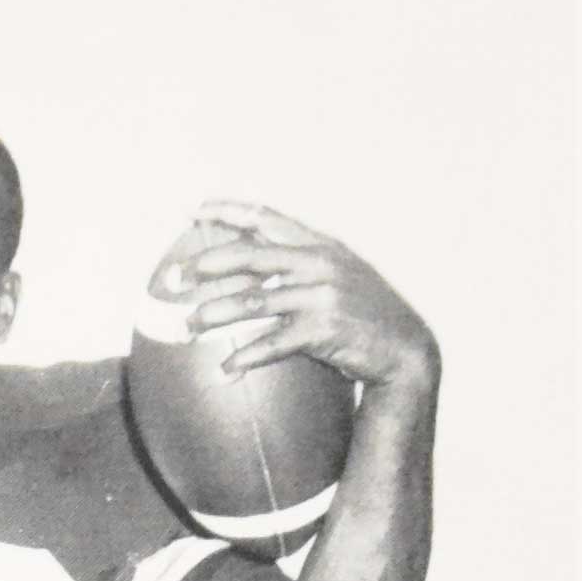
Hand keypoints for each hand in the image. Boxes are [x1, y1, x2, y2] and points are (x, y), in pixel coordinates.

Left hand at [174, 203, 440, 395]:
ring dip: (214, 315)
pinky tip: (226, 369)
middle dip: (208, 265)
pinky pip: (272, 343)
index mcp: (320, 245)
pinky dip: (245, 358)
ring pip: (252, 302)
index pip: (267, 218)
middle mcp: (319, 264)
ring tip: (188, 327)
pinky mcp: (323, 329)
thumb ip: (302, 263)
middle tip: (176, 277)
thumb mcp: (340, 274)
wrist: (404, 348)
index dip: (228, 212)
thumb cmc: (364, 313)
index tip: (194, 211)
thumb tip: (252, 264)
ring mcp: (321, 296)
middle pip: (250, 257)